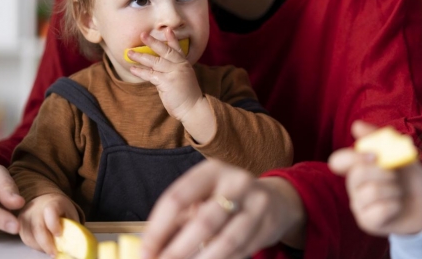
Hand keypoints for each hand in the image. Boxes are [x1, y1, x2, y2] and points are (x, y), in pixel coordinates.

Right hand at [18, 193, 78, 255]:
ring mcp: (26, 216)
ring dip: (40, 247)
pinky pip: (25, 239)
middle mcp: (36, 208)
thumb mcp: (70, 214)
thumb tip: (75, 244)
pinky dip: (34, 246)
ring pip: (29, 236)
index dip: (54, 224)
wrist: (45, 201)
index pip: (50, 212)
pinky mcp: (20, 225)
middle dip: (47, 244)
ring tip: (50, 251)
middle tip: (55, 253)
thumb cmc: (60, 210)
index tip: (59, 234)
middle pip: (38, 228)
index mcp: (52, 203)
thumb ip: (72, 227)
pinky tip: (43, 247)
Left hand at [129, 29, 214, 142]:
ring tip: (130, 53)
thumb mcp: (182, 79)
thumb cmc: (186, 96)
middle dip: (153, 42)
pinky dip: (141, 71)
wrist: (194, 108)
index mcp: (184, 65)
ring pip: (155, 61)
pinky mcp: (167, 82)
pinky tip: (133, 69)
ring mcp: (174, 73)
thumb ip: (171, 72)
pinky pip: (151, 74)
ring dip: (141, 56)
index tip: (167, 29)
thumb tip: (156, 69)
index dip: (172, 39)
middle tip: (143, 34)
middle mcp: (180, 66)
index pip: (177, 49)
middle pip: (165, 50)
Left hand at [142, 160, 306, 258]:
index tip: (146, 252)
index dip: (158, 228)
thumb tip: (150, 248)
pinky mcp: (267, 225)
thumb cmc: (226, 199)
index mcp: (211, 171)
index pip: (177, 198)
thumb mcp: (204, 196)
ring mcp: (256, 203)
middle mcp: (236, 182)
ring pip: (227, 241)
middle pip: (204, 221)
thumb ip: (179, 218)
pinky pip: (241, 251)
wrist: (275, 200)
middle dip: (179, 250)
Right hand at [328, 121, 421, 235]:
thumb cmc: (408, 177)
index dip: (354, 157)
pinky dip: (394, 205)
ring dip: (393, 190)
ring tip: (398, 192)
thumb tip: (356, 125)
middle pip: (356, 174)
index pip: (338, 161)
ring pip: (371, 191)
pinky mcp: (367, 222)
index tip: (375, 155)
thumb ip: (379, 139)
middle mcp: (353, 186)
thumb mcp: (399, 154)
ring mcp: (358, 205)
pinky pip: (379, 210)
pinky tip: (397, 206)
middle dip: (383, 172)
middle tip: (395, 176)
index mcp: (356, 167)